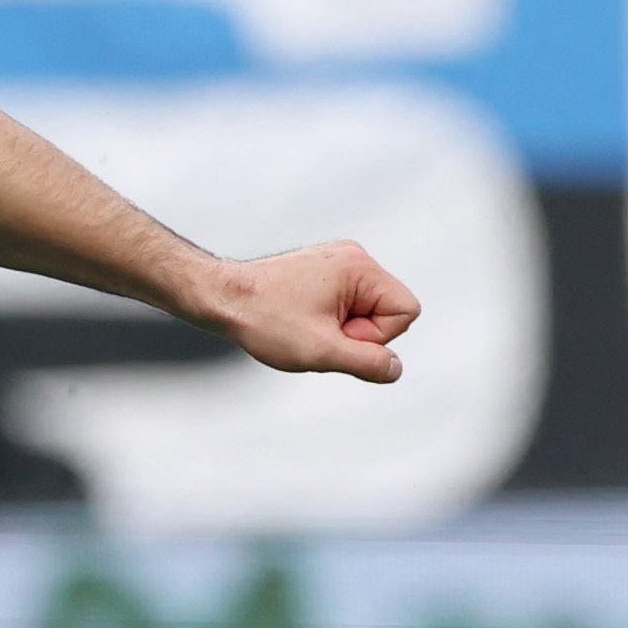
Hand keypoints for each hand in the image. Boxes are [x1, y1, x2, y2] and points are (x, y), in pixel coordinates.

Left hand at [193, 242, 421, 383]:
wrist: (222, 298)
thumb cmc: (263, 318)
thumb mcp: (320, 351)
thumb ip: (366, 362)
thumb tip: (395, 369)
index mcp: (361, 268)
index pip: (405, 311)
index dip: (375, 337)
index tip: (337, 335)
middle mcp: (354, 257)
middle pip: (386, 311)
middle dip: (355, 333)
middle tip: (316, 333)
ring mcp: (339, 262)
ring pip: (365, 311)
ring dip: (340, 329)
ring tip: (304, 327)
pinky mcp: (324, 272)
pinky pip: (346, 305)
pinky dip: (328, 321)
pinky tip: (301, 321)